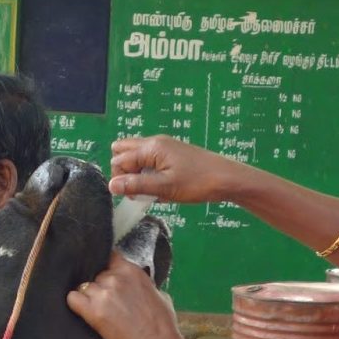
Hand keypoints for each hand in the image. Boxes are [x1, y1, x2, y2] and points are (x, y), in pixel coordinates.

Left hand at [68, 253, 186, 338]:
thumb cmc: (162, 324)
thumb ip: (141, 284)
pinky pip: (73, 299)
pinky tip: (85, 312)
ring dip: (89, 297)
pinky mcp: (92, 310)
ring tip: (100, 312)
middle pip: (96, 275)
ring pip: (84, 287)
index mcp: (131, 270)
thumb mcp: (158, 294)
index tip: (109, 278)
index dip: (108, 268)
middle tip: (110, 304)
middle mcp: (115, 278)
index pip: (110, 257)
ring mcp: (102, 293)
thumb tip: (134, 286)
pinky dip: (76, 304)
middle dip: (101, 287)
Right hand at [109, 135, 242, 203]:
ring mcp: (164, 147)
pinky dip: (149, 174)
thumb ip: (136, 186)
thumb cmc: (197, 182)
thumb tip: (111, 186)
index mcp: (151, 147)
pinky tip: (162, 188)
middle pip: (123, 152)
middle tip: (140, 190)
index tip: (133, 195)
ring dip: (137, 174)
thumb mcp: (165, 187)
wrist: (227, 179)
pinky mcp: (172, 155)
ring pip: (137, 157)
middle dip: (125, 172)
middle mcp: (155, 142)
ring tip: (152, 190)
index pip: (119, 160)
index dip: (121, 180)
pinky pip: (150, 162)